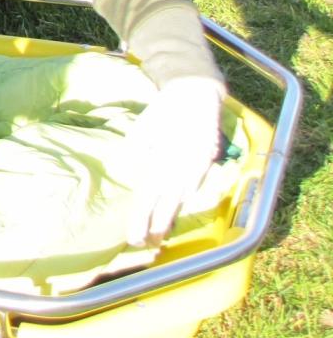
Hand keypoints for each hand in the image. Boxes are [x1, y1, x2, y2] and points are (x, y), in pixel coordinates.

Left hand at [125, 76, 224, 245]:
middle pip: (166, 203)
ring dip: (170, 216)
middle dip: (155, 225)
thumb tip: (131, 173)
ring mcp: (198, 166)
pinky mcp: (207, 162)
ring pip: (182, 198)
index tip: (134, 237)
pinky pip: (195, 187)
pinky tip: (177, 211)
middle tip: (145, 244)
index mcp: (163, 160)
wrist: (196, 93)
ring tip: (159, 235)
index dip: (142, 218)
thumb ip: (137, 152)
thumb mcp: (144, 129)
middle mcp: (182, 168)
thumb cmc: (165, 110)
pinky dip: (185, 201)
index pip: (149, 197)